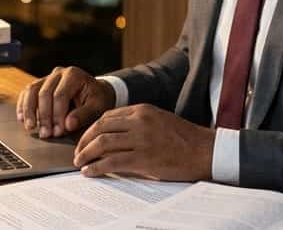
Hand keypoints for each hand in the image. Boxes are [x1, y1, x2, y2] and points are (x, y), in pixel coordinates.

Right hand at [16, 66, 115, 138]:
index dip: (57, 115)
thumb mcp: (98, 107)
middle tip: (45, 134)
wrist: (95, 92)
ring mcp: (47, 77)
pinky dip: (23, 106)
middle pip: (44, 93)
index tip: (58, 131)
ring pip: (31, 90)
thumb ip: (84, 115)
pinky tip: (22, 119)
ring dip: (28, 110)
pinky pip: (26, 93)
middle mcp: (58, 73)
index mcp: (74, 75)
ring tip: (30, 127)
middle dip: (43, 116)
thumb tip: (68, 124)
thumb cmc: (97, 99)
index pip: (60, 95)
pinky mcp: (40, 84)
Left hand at [74, 104, 214, 180]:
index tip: (85, 139)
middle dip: (84, 141)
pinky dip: (96, 167)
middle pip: (100, 128)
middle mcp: (139, 121)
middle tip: (77, 152)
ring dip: (86, 154)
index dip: (91, 128)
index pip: (106, 116)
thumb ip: (137, 123)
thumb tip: (113, 135)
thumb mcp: (159, 120)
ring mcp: (141, 139)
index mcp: (142, 110)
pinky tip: (90, 172)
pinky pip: (112, 162)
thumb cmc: (184, 138)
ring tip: (80, 163)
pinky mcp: (144, 158)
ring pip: (102, 144)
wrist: (204, 150)